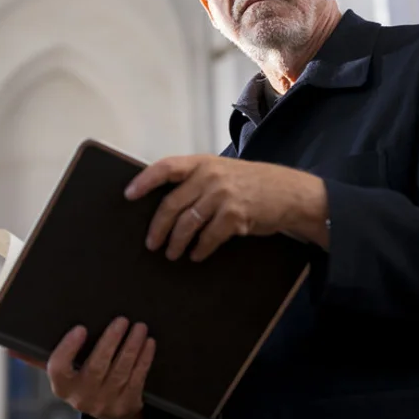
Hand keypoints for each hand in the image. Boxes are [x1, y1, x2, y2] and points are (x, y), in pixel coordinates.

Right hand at [46, 317, 155, 418]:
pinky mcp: (127, 404)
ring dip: (131, 347)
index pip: (59, 368)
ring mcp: (106, 403)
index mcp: (62, 386)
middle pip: (97, 367)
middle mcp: (82, 397)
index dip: (68, 349)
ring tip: (139, 327)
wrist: (108, 413)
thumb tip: (11, 348)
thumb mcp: (62, 374)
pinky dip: (144, 359)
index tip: (80, 328)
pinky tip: (149, 343)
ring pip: (121, 371)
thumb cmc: (80, 382)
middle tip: (121, 320)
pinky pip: (138, 379)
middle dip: (110, 341)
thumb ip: (39, 359)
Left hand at [124, 154, 328, 260]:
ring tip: (171, 253)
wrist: (289, 193)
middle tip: (151, 244)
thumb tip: (167, 205)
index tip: (128, 195)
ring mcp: (223, 196)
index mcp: (203, 163)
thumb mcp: (223, 172)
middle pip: (172, 204)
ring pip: (187, 224)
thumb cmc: (252, 184)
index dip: (145, 181)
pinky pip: (208, 238)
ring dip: (176, 243)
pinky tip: (196, 255)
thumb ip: (197, 181)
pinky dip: (200, 250)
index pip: (166, 167)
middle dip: (158, 227)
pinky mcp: (235, 217)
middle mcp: (210, 176)